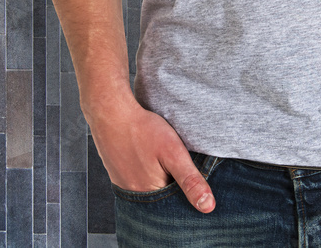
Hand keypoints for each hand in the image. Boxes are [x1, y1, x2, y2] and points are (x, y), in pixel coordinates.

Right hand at [86, 95, 215, 212]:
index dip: (188, 193)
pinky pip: (138, 181)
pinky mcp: (118, 174)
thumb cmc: (143, 130)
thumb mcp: (174, 153)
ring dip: (161, 179)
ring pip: (151, 189)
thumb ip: (190, 181)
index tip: (193, 178)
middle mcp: (135, 196)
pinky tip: (151, 159)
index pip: (177, 206)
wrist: (111, 113)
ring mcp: (124, 185)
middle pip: (163, 199)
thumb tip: (208, 207)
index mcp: (151, 196)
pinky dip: (148, 173)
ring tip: (164, 161)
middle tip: (177, 164)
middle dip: (174, 185)